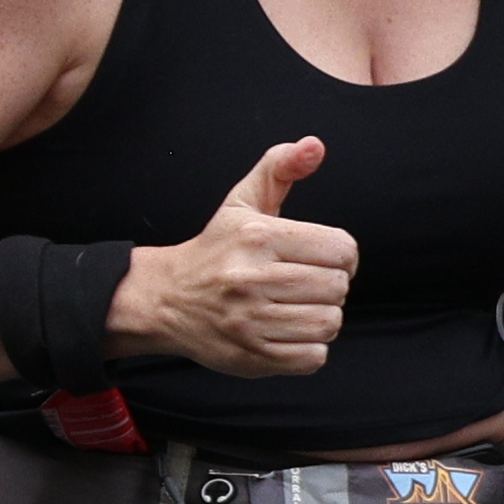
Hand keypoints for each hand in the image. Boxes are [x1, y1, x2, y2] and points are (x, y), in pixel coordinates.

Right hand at [115, 138, 351, 377]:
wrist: (162, 300)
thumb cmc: (214, 251)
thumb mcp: (242, 203)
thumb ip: (280, 168)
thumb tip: (315, 145)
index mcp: (257, 237)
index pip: (342, 249)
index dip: (340, 256)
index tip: (319, 259)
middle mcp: (252, 279)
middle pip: (337, 288)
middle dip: (327, 287)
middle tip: (302, 285)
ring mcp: (250, 322)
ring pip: (329, 323)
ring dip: (319, 318)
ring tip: (294, 309)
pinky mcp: (251, 357)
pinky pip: (314, 357)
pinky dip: (307, 349)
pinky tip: (285, 333)